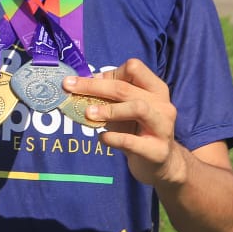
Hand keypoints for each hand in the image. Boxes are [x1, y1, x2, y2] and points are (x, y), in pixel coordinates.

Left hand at [64, 58, 183, 186]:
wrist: (162, 163)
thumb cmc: (139, 130)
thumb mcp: (127, 109)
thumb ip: (109, 96)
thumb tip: (80, 83)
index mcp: (156, 89)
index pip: (134, 68)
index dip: (109, 72)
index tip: (89, 81)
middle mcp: (163, 104)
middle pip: (126, 88)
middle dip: (94, 87)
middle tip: (69, 88)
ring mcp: (163, 127)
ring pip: (137, 108)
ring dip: (108, 109)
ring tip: (88, 113)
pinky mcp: (157, 150)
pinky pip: (131, 141)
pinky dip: (112, 138)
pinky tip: (102, 138)